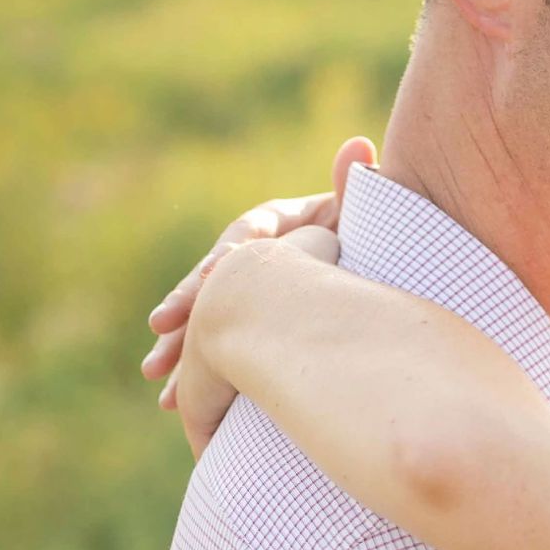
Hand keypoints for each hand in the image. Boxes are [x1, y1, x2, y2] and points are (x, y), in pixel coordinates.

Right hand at [141, 134, 368, 399]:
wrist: (395, 283)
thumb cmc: (385, 247)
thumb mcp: (371, 218)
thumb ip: (357, 187)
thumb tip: (359, 146)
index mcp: (283, 224)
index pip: (248, 234)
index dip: (230, 254)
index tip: (212, 275)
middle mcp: (258, 258)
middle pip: (215, 278)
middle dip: (187, 303)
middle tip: (161, 326)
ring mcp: (252, 298)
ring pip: (207, 319)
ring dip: (178, 346)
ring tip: (154, 374)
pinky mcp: (254, 334)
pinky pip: (218, 353)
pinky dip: (195, 377)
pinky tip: (169, 404)